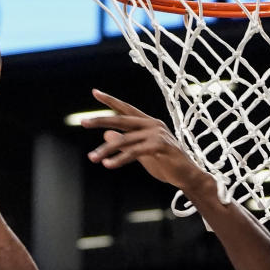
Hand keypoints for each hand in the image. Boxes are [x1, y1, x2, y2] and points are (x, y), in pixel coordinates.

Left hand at [82, 90, 209, 192]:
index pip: (126, 109)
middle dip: (101, 120)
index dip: (110, 101)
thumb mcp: (140, 154)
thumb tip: (106, 135)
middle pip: (122, 120)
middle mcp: (152, 124)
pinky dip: (119, 159)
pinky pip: (134, 152)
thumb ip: (125, 143)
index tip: (95, 92)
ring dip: (106, 150)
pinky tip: (108, 164)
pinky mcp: (160, 146)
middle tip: (83, 122)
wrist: (187, 177)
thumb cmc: (165, 164)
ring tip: (92, 158)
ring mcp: (157, 134)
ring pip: (125, 140)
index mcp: (148, 123)